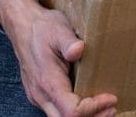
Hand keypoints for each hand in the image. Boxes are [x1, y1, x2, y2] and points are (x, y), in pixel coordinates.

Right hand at [0, 0, 117, 116]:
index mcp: (47, 81)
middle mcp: (41, 94)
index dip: (93, 109)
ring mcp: (39, 96)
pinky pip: (58, 110)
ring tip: (105, 107)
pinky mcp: (41, 95)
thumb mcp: (59, 29)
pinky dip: (75, 111)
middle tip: (112, 107)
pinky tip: (90, 101)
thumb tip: (79, 49)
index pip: (71, 111)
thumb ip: (68, 42)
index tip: (111, 98)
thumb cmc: (42, 28)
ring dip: (84, 116)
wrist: (23, 27)